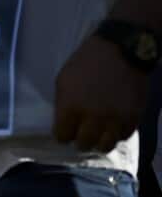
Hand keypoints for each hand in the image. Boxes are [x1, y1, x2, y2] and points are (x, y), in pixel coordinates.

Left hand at [53, 35, 147, 152]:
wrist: (120, 50)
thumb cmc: (86, 62)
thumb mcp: (63, 80)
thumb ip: (63, 104)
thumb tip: (64, 122)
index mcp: (71, 106)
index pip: (63, 136)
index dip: (62, 135)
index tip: (64, 131)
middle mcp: (93, 116)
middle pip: (83, 143)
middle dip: (79, 140)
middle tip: (80, 134)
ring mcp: (115, 119)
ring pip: (104, 146)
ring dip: (98, 142)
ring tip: (96, 136)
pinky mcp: (133, 117)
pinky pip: (123, 136)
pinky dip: (116, 134)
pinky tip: (111, 127)